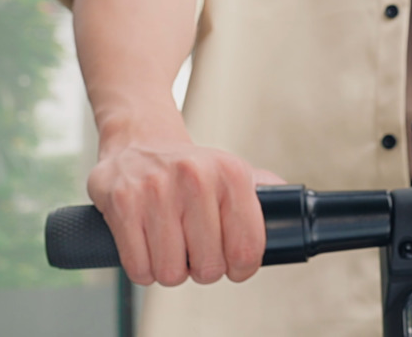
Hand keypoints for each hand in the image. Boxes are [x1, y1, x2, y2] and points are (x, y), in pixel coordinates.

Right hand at [87, 135, 284, 285]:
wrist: (140, 141)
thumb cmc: (190, 169)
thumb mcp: (232, 172)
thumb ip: (264, 195)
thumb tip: (289, 213)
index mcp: (231, 173)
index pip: (246, 249)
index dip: (239, 268)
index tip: (232, 264)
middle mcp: (196, 178)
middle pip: (208, 267)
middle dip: (201, 268)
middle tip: (194, 249)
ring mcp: (156, 190)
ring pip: (171, 272)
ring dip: (170, 269)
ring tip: (170, 245)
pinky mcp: (122, 202)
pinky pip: (138, 267)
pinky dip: (143, 267)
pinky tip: (146, 245)